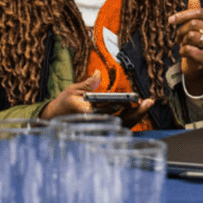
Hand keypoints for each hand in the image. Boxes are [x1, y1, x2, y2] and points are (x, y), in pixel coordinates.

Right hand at [39, 71, 154, 124]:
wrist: (54, 118)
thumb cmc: (64, 104)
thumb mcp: (73, 90)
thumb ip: (88, 84)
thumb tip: (99, 73)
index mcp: (90, 114)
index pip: (113, 112)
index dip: (127, 107)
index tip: (138, 101)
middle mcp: (97, 124)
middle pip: (122, 122)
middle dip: (137, 113)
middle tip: (148, 102)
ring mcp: (100, 128)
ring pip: (122, 126)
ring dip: (135, 116)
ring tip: (144, 105)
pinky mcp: (102, 129)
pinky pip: (118, 126)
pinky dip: (128, 119)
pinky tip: (133, 110)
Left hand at [168, 0, 202, 94]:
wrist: (198, 65)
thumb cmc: (195, 42)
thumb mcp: (195, 26)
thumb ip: (194, 11)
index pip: (200, 12)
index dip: (183, 15)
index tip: (170, 20)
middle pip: (194, 24)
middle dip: (181, 30)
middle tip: (178, 37)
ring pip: (192, 36)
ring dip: (183, 41)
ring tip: (184, 44)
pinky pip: (190, 50)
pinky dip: (183, 51)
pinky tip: (185, 53)